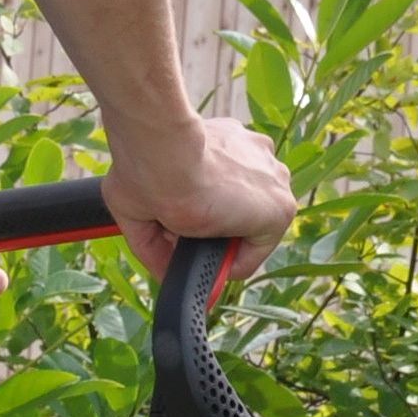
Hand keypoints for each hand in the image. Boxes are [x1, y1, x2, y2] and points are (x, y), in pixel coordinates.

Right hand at [101, 115, 294, 287]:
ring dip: (220, 242)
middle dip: (210, 229)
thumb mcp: (137, 204)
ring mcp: (272, 179)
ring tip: (194, 239)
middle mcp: (254, 154)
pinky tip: (211, 257)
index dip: (200, 217)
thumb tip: (166, 273)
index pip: (225, 188)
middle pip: (239, 209)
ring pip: (248, 227)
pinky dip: (233, 263)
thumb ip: (156, 239)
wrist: (164, 154)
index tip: (178, 228)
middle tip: (181, 233)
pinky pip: (257, 251)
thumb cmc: (144, 164)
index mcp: (226, 143)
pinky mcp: (280, 207)